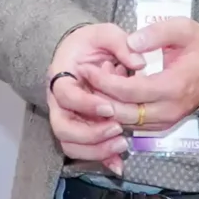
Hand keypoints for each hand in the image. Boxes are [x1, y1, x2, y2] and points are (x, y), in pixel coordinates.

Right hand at [46, 25, 142, 175]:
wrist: (81, 52)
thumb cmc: (91, 43)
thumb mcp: (104, 33)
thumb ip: (120, 43)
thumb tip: (138, 62)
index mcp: (61, 77)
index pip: (66, 96)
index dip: (86, 104)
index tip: (109, 107)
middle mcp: (59, 103)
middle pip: (62, 128)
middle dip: (90, 134)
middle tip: (117, 130)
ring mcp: (68, 118)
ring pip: (71, 145)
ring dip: (95, 150)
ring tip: (122, 144)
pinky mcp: (80, 130)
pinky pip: (85, 151)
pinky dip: (101, 160)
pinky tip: (118, 165)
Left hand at [84, 17, 198, 131]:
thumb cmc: (198, 45)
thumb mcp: (182, 28)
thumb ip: (156, 33)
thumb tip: (130, 42)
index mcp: (173, 86)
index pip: (130, 92)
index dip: (105, 82)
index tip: (87, 68)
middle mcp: (169, 110)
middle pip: (124, 113)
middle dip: (100, 96)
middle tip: (86, 76)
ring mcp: (167, 120)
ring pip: (127, 123)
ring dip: (107, 106)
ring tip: (95, 83)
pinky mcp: (164, 124)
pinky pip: (134, 126)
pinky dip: (118, 113)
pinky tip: (108, 94)